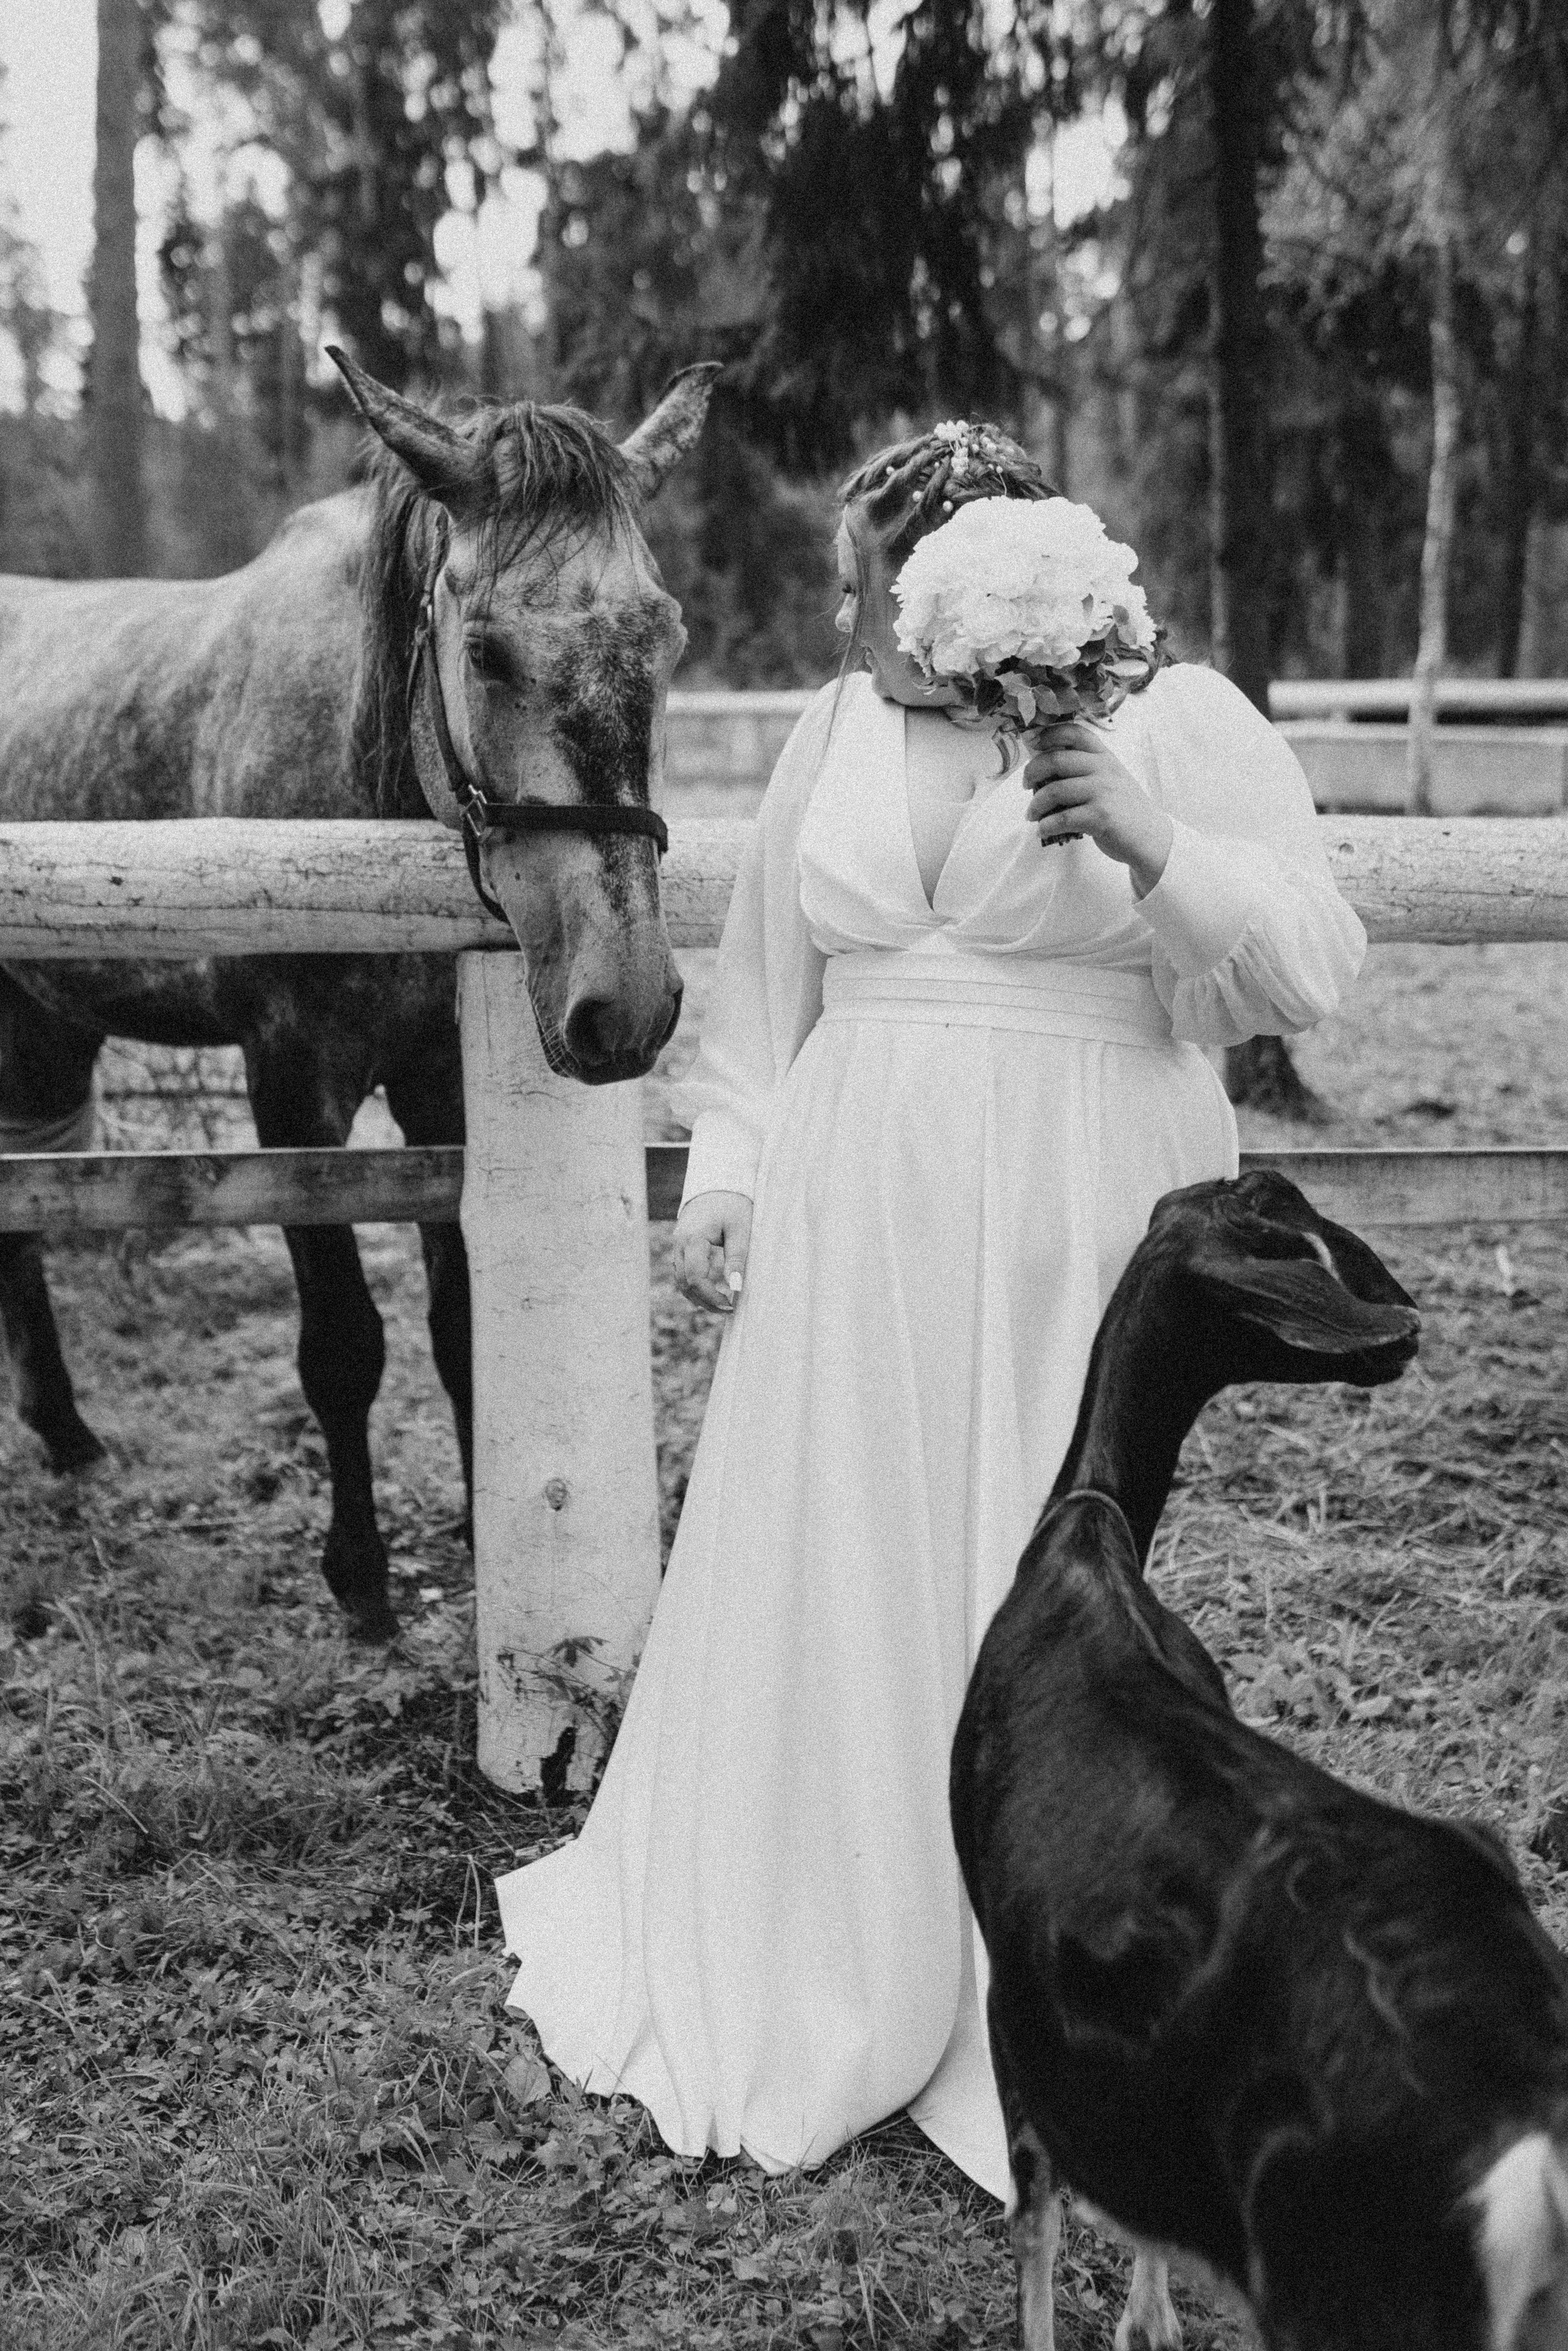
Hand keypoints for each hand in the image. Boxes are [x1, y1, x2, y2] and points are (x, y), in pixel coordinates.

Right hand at [672, 1190, 752, 1313]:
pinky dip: (694, 1286)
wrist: (718, 1185)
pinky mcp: (680, 1248)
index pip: (695, 1277)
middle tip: (729, 1310)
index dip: (711, 1296)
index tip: (732, 1305)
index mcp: (693, 1238)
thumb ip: (737, 1258)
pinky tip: (711, 1293)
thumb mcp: (741, 1229)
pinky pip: (682, 1273)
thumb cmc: (733, 1205)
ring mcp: (677, 1246)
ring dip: (698, 1297)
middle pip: (685, 1283)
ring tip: (721, 1305)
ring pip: (680, 1281)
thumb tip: (735, 1288)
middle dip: (705, 1301)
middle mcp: (679, 1244)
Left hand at [1022, 722, 1173, 896]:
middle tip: (1026, 785)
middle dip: (1032, 772)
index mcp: (1103, 755)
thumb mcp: (1109, 778)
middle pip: (1056, 760)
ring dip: (1036, 805)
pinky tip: (1043, 829)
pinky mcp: (1101, 816)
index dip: (1047, 734)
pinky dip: (1047, 825)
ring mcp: (1103, 792)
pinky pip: (1063, 818)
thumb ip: (1083, 769)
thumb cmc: (1122, 807)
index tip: (1031, 743)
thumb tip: (1041, 771)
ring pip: (1055, 790)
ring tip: (1032, 814)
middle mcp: (1103, 768)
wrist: (1150, 836)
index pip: (1073, 732)